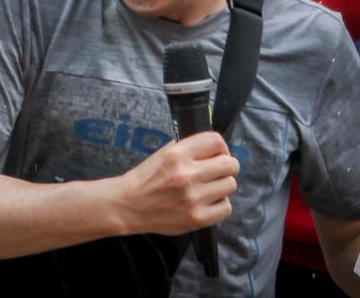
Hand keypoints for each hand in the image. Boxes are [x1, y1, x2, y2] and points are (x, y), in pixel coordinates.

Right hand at [113, 132, 238, 236]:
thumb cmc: (146, 179)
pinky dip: (219, 204)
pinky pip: (226, 207)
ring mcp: (194, 198)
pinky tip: (206, 201)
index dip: (220, 147)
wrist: (129, 206)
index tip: (217, 153)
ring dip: (221, 185)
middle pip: (230, 164)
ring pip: (230, 185)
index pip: (216, 141)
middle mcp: (187, 175)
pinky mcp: (198, 218)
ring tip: (207, 187)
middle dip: (226, 166)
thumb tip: (214, 147)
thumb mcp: (163, 154)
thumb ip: (189, 148)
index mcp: (177, 155)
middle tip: (217, 170)